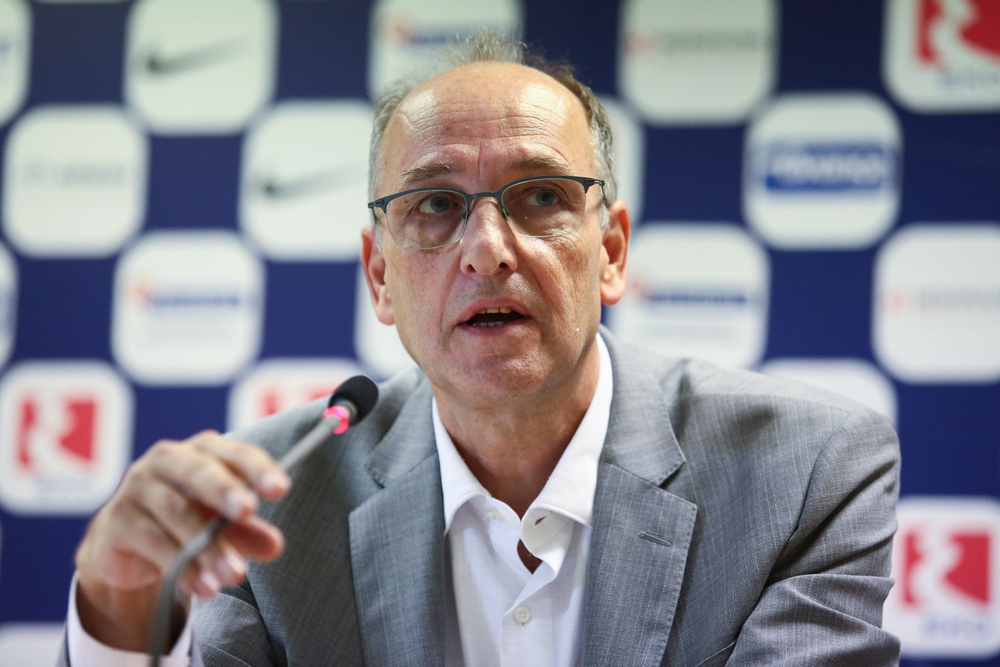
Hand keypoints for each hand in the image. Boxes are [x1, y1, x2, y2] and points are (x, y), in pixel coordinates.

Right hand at [74, 430, 290, 650]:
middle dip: (225, 491)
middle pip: (200, 472)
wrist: (126, 542)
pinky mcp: (118, 517)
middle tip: (247, 511)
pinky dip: (183, 567)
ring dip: (209, 546)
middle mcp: (169, 459)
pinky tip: (204, 587)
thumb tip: (275, 545)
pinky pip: (154, 542)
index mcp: (204, 450)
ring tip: (235, 574)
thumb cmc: (186, 519)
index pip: (235, 453)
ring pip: (178, 513)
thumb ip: (247, 532)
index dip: (258, 469)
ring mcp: (139, 485)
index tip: (280, 488)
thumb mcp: (221, 524)